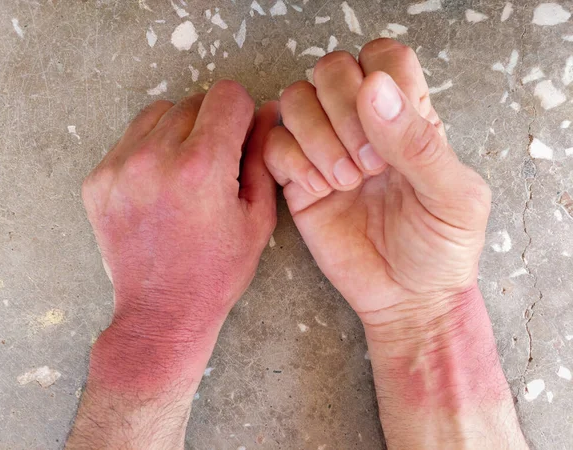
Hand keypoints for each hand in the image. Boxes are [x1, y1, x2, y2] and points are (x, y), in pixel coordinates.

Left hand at [69, 82, 277, 447]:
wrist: (161, 312)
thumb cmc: (216, 272)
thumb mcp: (257, 218)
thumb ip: (262, 158)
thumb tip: (265, 111)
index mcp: (202, 167)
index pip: (227, 95)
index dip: (242, 113)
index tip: (240, 137)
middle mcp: (156, 158)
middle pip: (193, 102)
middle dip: (212, 123)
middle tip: (215, 163)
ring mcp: (120, 168)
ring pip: (159, 114)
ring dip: (179, 131)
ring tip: (186, 172)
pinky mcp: (98, 180)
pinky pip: (131, 139)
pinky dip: (150, 150)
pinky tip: (160, 185)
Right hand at [265, 40, 526, 449]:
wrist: (409, 299)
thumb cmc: (441, 249)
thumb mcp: (452, 197)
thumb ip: (418, 140)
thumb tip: (374, 86)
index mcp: (408, 118)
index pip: (384, 58)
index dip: (381, 82)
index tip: (393, 134)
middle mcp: (363, 126)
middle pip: (331, 69)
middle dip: (344, 110)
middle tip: (370, 164)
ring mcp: (326, 151)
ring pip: (294, 100)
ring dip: (317, 136)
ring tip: (346, 180)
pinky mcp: (298, 182)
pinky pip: (274, 146)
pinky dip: (293, 162)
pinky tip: (322, 190)